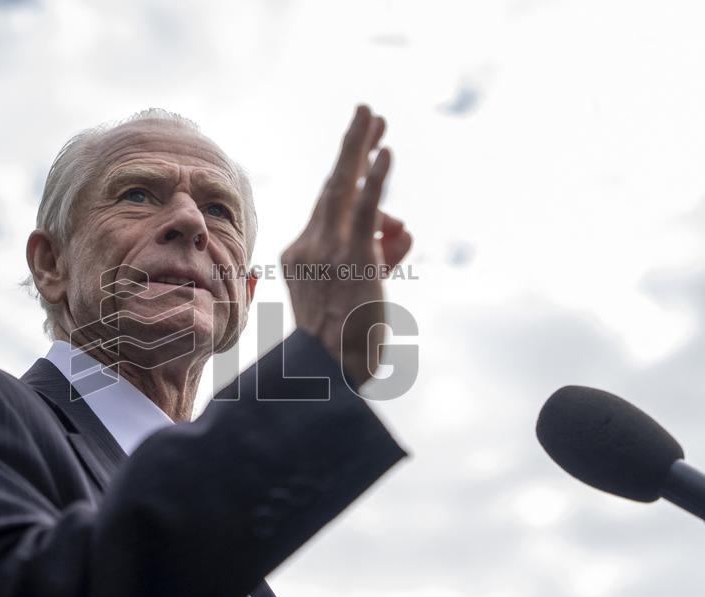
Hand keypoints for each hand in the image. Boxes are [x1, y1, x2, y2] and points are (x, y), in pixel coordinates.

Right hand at [281, 104, 413, 386]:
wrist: (327, 375)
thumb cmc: (344, 344)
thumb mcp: (358, 291)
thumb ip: (378, 253)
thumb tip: (402, 228)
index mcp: (302, 254)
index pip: (334, 210)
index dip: (352, 176)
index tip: (369, 150)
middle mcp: (309, 245)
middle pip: (332, 184)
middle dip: (352, 146)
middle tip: (368, 113)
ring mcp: (328, 248)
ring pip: (344, 186)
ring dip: (360, 147)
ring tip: (376, 118)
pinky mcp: (353, 255)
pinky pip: (365, 209)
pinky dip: (376, 179)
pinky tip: (385, 151)